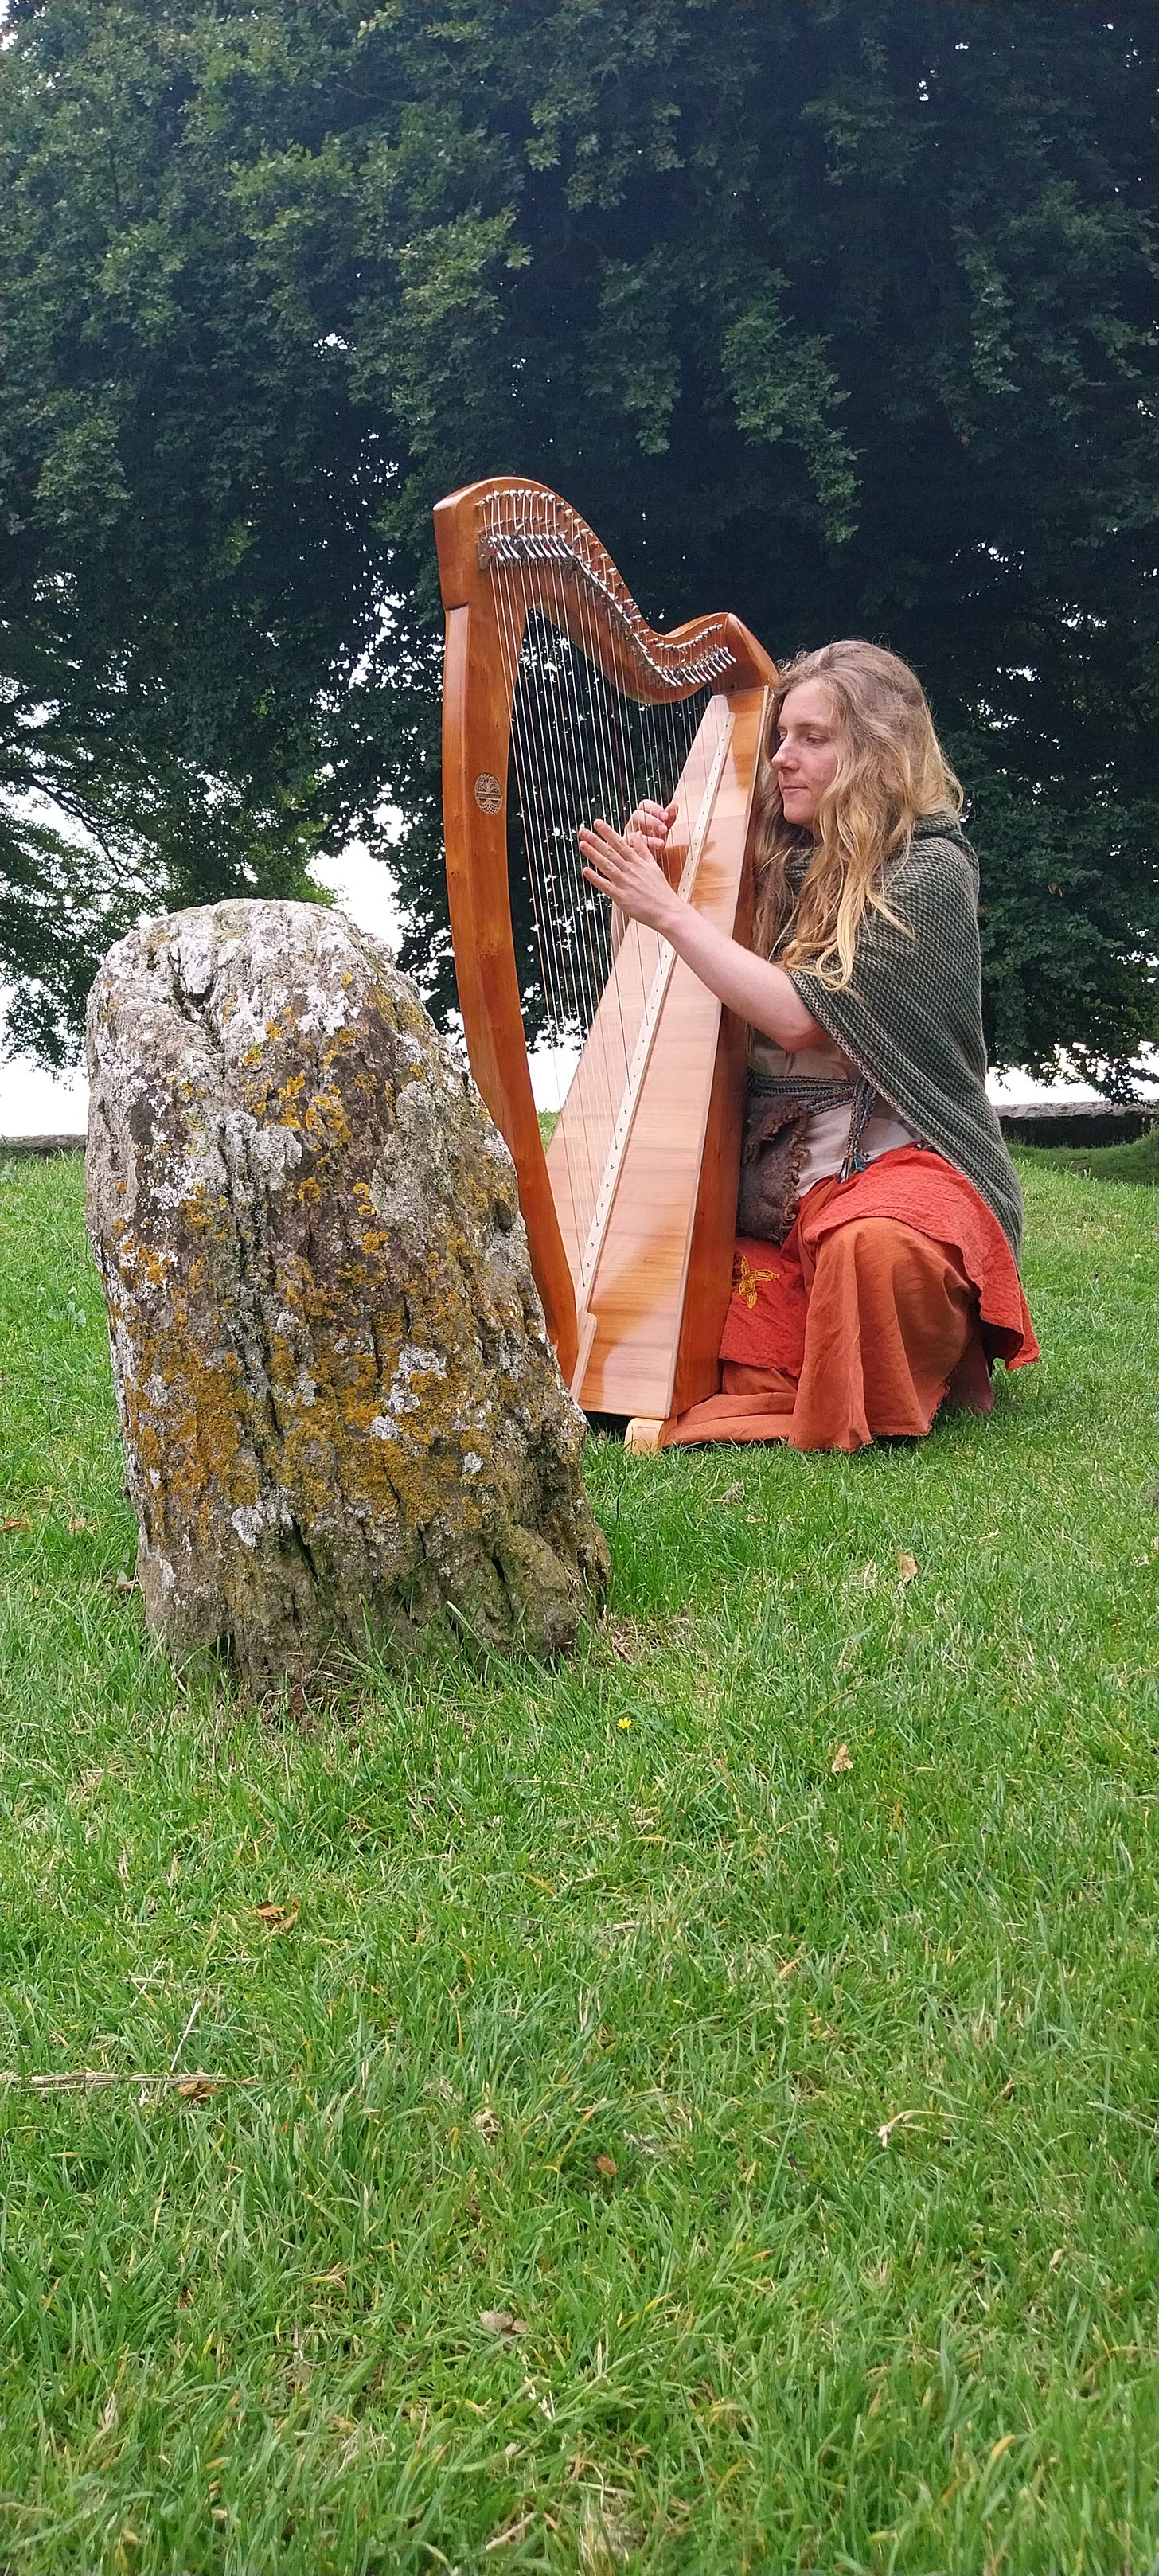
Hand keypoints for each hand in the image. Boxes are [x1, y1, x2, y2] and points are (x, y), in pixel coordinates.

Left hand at [578, 816, 680, 936]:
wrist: (668, 911)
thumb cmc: (660, 891)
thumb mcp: (653, 866)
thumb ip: (643, 849)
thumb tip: (637, 833)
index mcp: (637, 862)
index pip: (621, 843)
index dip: (608, 832)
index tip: (598, 822)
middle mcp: (631, 870)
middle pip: (611, 852)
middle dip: (596, 840)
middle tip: (583, 830)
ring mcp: (626, 883)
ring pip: (607, 866)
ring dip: (593, 854)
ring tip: (582, 844)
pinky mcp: (622, 898)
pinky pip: (606, 886)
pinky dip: (596, 879)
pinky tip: (586, 870)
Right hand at [625, 796, 677, 860]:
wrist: (644, 860)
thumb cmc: (653, 841)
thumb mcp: (663, 831)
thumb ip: (669, 819)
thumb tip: (674, 805)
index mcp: (641, 815)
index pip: (644, 805)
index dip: (655, 808)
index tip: (666, 816)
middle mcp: (632, 824)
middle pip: (637, 815)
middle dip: (651, 821)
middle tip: (664, 829)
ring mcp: (627, 837)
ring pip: (634, 834)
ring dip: (649, 839)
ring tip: (661, 844)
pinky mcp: (626, 850)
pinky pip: (631, 849)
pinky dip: (640, 851)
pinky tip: (649, 854)